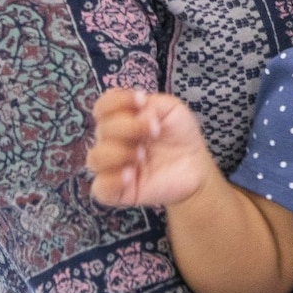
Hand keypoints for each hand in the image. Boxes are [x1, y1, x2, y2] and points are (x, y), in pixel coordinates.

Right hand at [87, 87, 214, 208]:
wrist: (196, 167)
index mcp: (121, 119)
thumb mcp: (173, 109)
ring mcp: (113, 167)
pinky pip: (100, 188)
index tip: (142, 101)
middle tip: (155, 132)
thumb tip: (137, 112)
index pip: (103, 106)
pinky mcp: (118, 191)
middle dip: (129, 127)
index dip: (117, 101)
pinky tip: (131, 175)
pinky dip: (112, 180)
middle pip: (102, 130)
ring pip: (95, 158)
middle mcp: (112, 141)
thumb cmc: (180, 135)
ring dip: (119, 152)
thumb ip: (154, 104)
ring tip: (142, 154)